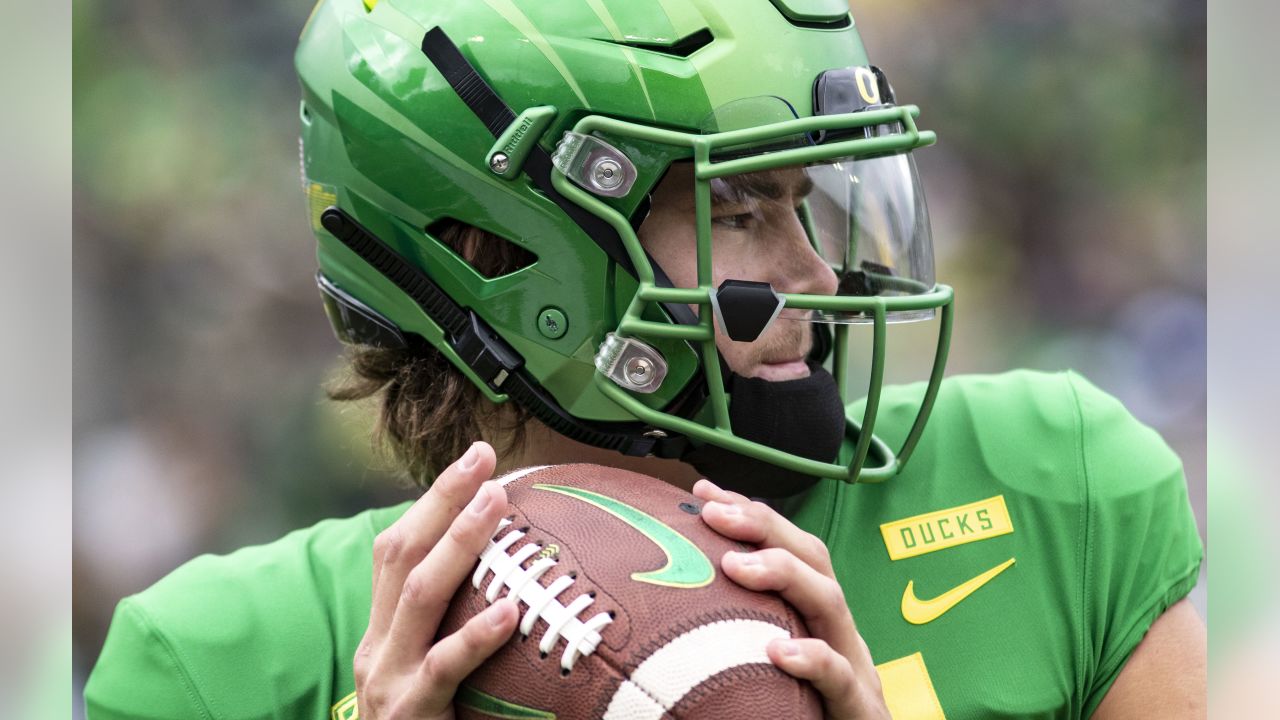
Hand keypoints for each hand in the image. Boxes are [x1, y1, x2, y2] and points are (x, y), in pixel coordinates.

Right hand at [355, 441, 519, 718]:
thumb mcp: (433, 673)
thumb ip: (458, 627)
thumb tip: (524, 582)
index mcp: (384, 629)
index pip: (397, 547)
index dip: (434, 499)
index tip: (476, 456)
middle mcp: (378, 645)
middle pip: (403, 553)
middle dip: (443, 500)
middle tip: (485, 459)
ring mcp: (390, 679)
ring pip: (420, 595)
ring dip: (460, 543)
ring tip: (498, 506)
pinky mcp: (410, 713)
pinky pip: (445, 668)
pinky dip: (477, 634)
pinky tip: (511, 610)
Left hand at [693, 479, 889, 719]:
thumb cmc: (805, 710)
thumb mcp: (766, 660)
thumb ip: (733, 632)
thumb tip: (664, 606)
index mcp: (813, 616)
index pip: (787, 547)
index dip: (749, 514)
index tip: (702, 493)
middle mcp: (836, 630)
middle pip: (812, 557)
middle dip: (763, 525)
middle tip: (713, 513)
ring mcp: (854, 665)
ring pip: (830, 602)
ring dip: (782, 573)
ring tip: (735, 565)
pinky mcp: (860, 707)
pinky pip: (841, 676)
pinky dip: (813, 658)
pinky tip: (778, 650)